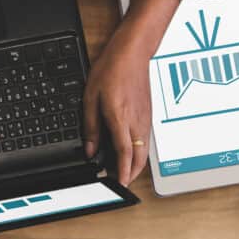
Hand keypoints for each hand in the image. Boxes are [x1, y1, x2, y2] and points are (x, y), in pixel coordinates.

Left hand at [85, 0, 176, 186]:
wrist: (133, 52)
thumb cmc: (113, 68)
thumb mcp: (91, 97)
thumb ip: (91, 126)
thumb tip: (91, 148)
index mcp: (120, 117)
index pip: (124, 153)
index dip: (122, 172)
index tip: (119, 185)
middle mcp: (136, 122)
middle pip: (138, 158)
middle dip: (130, 174)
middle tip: (120, 183)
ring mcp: (144, 120)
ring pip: (143, 151)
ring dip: (134, 164)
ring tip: (122, 171)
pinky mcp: (147, 116)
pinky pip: (144, 140)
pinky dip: (138, 152)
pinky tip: (129, 151)